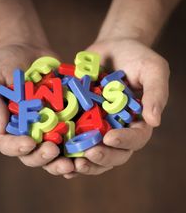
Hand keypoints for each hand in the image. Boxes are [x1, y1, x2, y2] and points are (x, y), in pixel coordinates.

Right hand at [0, 43, 73, 173]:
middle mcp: (28, 133)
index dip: (17, 148)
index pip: (8, 145)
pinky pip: (73, 139)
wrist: (30, 50)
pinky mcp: (67, 121)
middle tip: (53, 151)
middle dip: (43, 158)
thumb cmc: (5, 63)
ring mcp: (49, 129)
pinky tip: (87, 147)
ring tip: (71, 162)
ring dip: (62, 162)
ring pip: (54, 154)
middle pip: (32, 156)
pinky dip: (79, 147)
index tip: (29, 143)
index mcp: (8, 127)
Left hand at [57, 37, 168, 177]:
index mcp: (137, 123)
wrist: (112, 48)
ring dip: (84, 163)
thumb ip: (156, 93)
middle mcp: (118, 131)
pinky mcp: (79, 125)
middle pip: (114, 155)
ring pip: (93, 156)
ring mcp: (98, 130)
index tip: (110, 138)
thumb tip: (155, 121)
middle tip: (89, 154)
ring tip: (71, 164)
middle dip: (102, 157)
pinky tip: (57, 157)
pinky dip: (67, 155)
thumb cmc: (136, 57)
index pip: (135, 140)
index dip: (124, 142)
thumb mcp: (152, 69)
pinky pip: (74, 144)